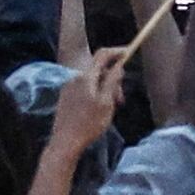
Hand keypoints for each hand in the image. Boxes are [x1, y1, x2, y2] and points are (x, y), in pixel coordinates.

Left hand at [42, 43, 132, 172]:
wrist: (65, 143)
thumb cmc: (89, 124)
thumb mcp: (106, 102)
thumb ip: (112, 81)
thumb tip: (118, 65)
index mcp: (86, 77)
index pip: (102, 54)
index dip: (117, 52)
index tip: (129, 53)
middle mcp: (75, 78)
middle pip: (98, 69)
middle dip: (113, 78)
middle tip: (121, 99)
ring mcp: (68, 87)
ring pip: (92, 81)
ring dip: (105, 89)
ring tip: (110, 108)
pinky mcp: (65, 97)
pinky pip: (84, 89)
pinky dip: (95, 94)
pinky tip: (98, 111)